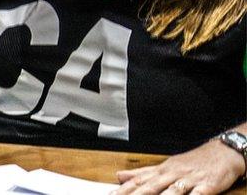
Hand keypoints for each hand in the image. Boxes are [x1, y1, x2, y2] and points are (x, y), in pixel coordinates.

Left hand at [113, 138, 245, 194]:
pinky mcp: (207, 185)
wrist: (222, 152)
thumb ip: (142, 173)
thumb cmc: (193, 161)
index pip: (139, 181)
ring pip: (172, 191)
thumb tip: (120, 176)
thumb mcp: (166, 165)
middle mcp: (172, 174)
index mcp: (161, 170)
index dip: (124, 190)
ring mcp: (189, 179)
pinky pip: (198, 193)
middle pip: (151, 187)